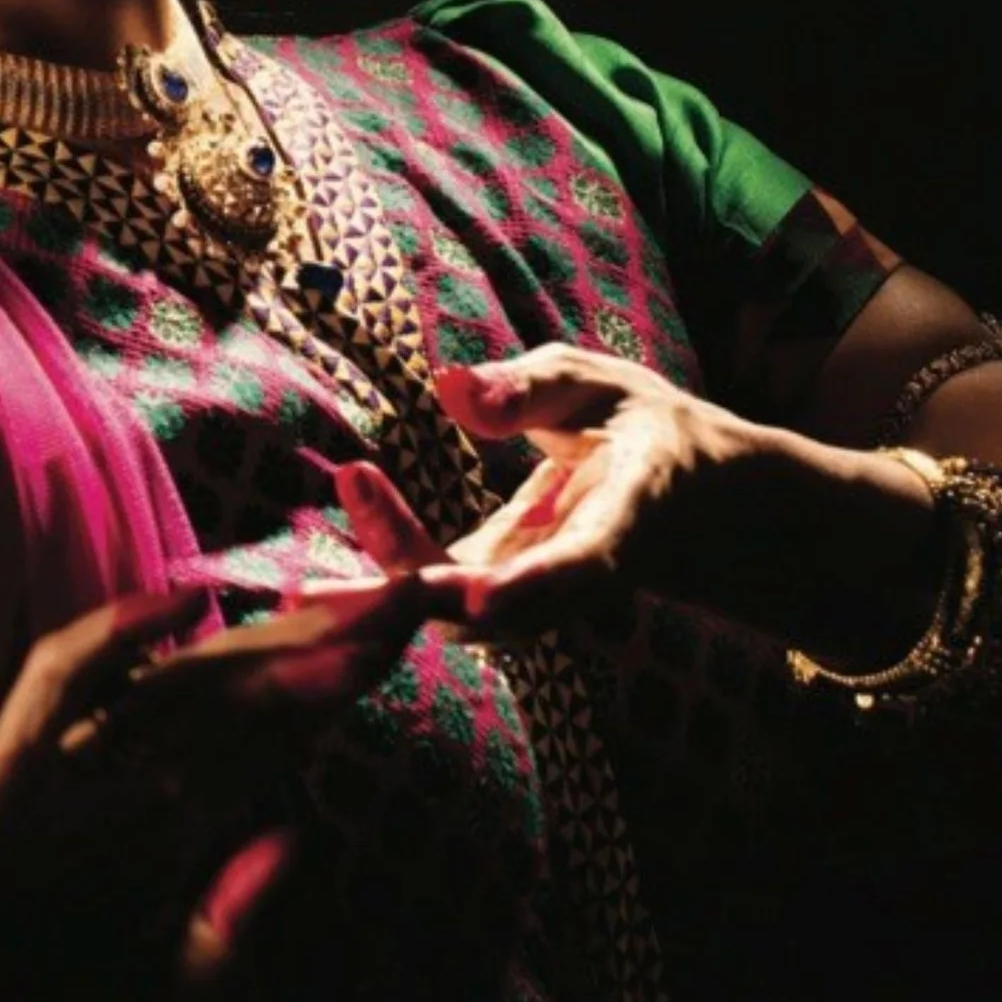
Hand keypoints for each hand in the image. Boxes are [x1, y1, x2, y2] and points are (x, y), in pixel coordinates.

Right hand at [0, 573, 429, 1001]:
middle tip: (408, 596)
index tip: (413, 641)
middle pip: (231, 701)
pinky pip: (46, 703)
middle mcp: (115, 797)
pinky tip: (169, 613)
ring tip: (345, 618)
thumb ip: (221, 938)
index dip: (332, 692)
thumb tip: (298, 838)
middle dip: (319, 653)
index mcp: (157, 840)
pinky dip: (102, 651)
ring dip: (256, 654)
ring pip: (166, 694)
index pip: (261, 744)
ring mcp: (54, 788)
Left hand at [321, 348, 771, 642]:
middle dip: (416, 587)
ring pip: (455, 615)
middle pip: (492, 607)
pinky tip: (322, 567)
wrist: (684, 504)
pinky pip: (435, 599)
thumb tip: (449, 386)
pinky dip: (383, 580)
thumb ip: (529, 389)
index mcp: (619, 525)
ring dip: (387, 588)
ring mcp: (530, 599)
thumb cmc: (640, 429)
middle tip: (344, 528)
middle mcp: (570, 581)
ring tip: (317, 561)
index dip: (532, 585)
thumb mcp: (599, 386)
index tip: (476, 593)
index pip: (577, 566)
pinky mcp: (492, 597)